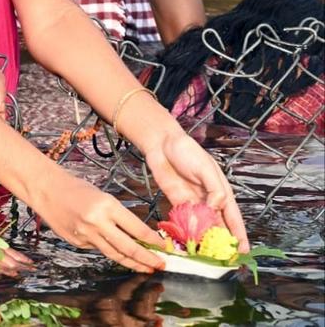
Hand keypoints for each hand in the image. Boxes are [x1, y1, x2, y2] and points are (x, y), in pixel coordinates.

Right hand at [32, 174, 165, 273]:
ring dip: (133, 263)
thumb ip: (119, 216)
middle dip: (148, 259)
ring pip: (115, 255)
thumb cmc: (75, 189)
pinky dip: (110, 251)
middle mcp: (97, 223)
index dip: (153, 241)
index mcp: (107, 207)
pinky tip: (117, 252)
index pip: (137, 229)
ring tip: (145, 268)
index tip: (164, 247)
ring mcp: (86, 235)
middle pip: (129, 248)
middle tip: (160, 265)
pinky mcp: (77, 243)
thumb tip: (139, 236)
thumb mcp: (103, 197)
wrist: (46, 190)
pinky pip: (99, 250)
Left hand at [140, 131, 248, 251]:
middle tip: (224, 260)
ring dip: (204, 240)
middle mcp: (209, 200)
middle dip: (222, 242)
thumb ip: (214, 189)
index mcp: (221, 191)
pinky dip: (186, 231)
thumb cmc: (187, 152)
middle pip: (218, 225)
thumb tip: (216, 208)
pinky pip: (184, 220)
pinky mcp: (177, 202)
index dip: (239, 235)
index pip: (233, 217)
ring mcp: (193, 202)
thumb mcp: (206, 169)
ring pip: (201, 226)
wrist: (161, 144)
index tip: (244, 252)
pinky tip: (188, 242)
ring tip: (206, 256)